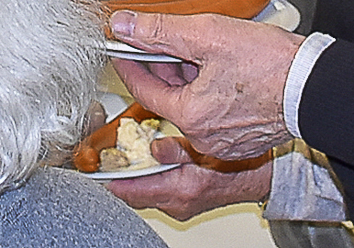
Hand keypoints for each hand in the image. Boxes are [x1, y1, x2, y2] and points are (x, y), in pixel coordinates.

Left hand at [102, 136, 273, 218]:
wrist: (261, 176)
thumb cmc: (241, 163)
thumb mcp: (207, 147)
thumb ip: (177, 149)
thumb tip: (154, 149)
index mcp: (181, 191)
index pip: (131, 192)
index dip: (109, 181)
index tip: (93, 171)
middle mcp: (178, 203)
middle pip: (134, 196)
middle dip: (118, 180)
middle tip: (103, 163)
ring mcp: (181, 206)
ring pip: (145, 195)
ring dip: (133, 180)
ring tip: (121, 162)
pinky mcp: (186, 201)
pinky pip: (158, 194)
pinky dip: (148, 180)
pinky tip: (148, 165)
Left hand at [109, 9, 305, 163]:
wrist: (318, 84)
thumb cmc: (273, 64)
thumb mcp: (208, 34)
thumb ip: (160, 29)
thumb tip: (125, 25)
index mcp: (190, 115)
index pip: (144, 88)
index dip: (130, 62)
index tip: (123, 45)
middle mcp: (205, 137)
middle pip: (169, 96)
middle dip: (166, 65)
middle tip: (170, 37)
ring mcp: (225, 142)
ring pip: (192, 104)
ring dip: (190, 76)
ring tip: (205, 47)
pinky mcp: (244, 139)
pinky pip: (215, 113)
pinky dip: (211, 90)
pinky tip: (224, 68)